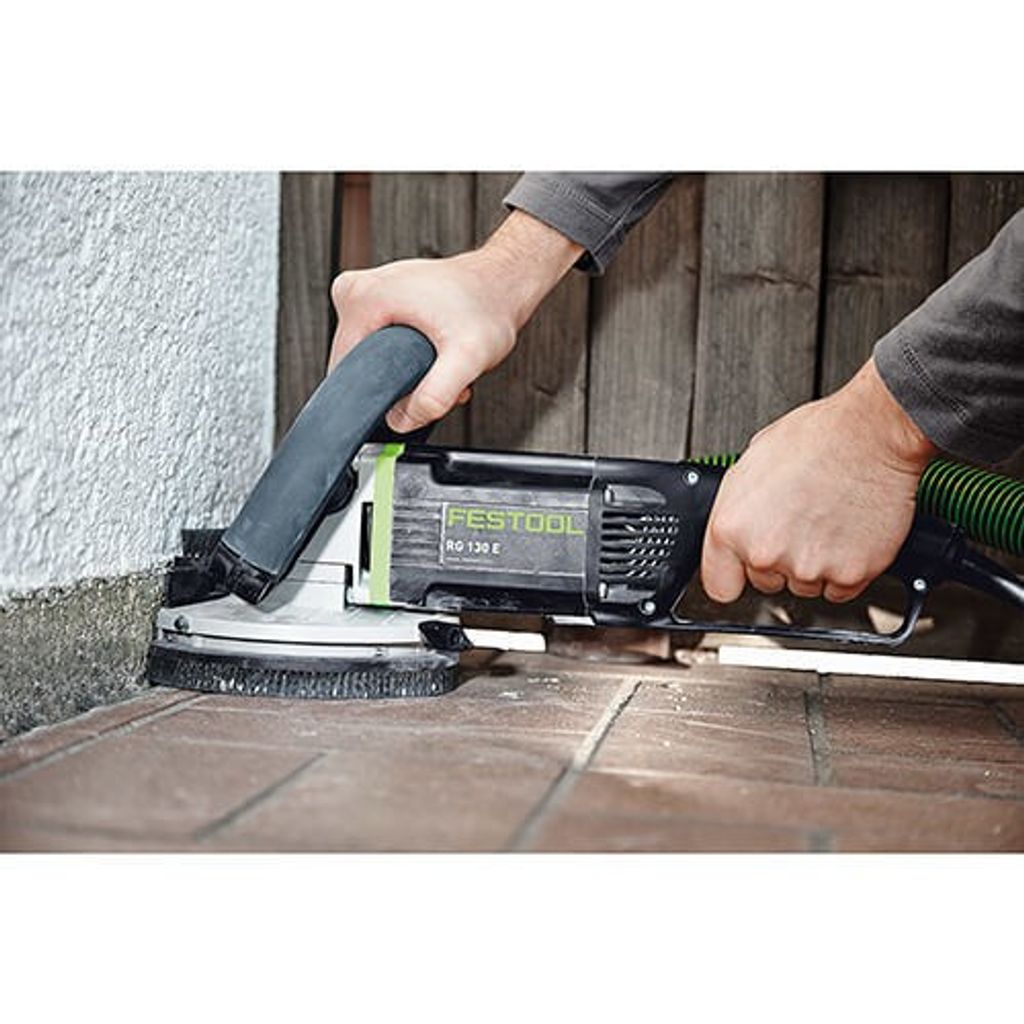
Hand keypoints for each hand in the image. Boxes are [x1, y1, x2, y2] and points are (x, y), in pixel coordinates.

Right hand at [329, 210, 582, 432]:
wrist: (502, 281)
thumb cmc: (487, 306)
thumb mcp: (467, 357)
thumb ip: (436, 394)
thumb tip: (404, 420)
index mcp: (360, 299)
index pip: (346, 374)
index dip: (381, 396)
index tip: (416, 391)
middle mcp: (354, 290)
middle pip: (360, 367)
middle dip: (398, 383)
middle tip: (436, 372)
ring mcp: (364, 291)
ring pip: (371, 358)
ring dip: (404, 372)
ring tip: (439, 359)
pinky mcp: (377, 297)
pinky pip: (379, 343)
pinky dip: (405, 356)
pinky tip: (433, 352)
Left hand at [700, 358, 937, 603]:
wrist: (872, 434)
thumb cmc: (817, 439)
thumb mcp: (751, 463)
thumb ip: (737, 508)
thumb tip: (737, 527)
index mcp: (732, 527)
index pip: (719, 586)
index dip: (734, 575)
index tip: (743, 569)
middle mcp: (765, 552)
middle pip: (765, 582)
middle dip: (779, 560)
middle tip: (798, 523)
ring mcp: (807, 567)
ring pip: (804, 586)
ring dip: (813, 563)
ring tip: (825, 520)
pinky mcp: (850, 575)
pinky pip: (839, 589)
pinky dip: (845, 569)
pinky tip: (845, 534)